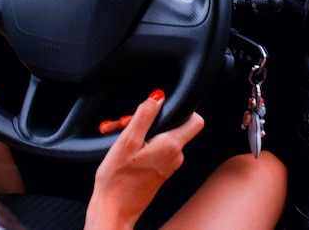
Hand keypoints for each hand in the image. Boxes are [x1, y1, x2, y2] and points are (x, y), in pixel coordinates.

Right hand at [84, 90, 203, 229]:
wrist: (112, 212)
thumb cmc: (117, 181)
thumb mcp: (127, 141)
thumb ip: (144, 115)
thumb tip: (158, 97)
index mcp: (171, 146)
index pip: (196, 120)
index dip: (183, 108)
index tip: (162, 107)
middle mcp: (175, 156)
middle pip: (171, 126)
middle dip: (147, 120)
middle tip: (124, 123)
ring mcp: (168, 165)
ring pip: (160, 137)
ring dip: (139, 132)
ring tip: (118, 135)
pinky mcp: (159, 172)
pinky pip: (155, 149)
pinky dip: (140, 144)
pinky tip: (122, 148)